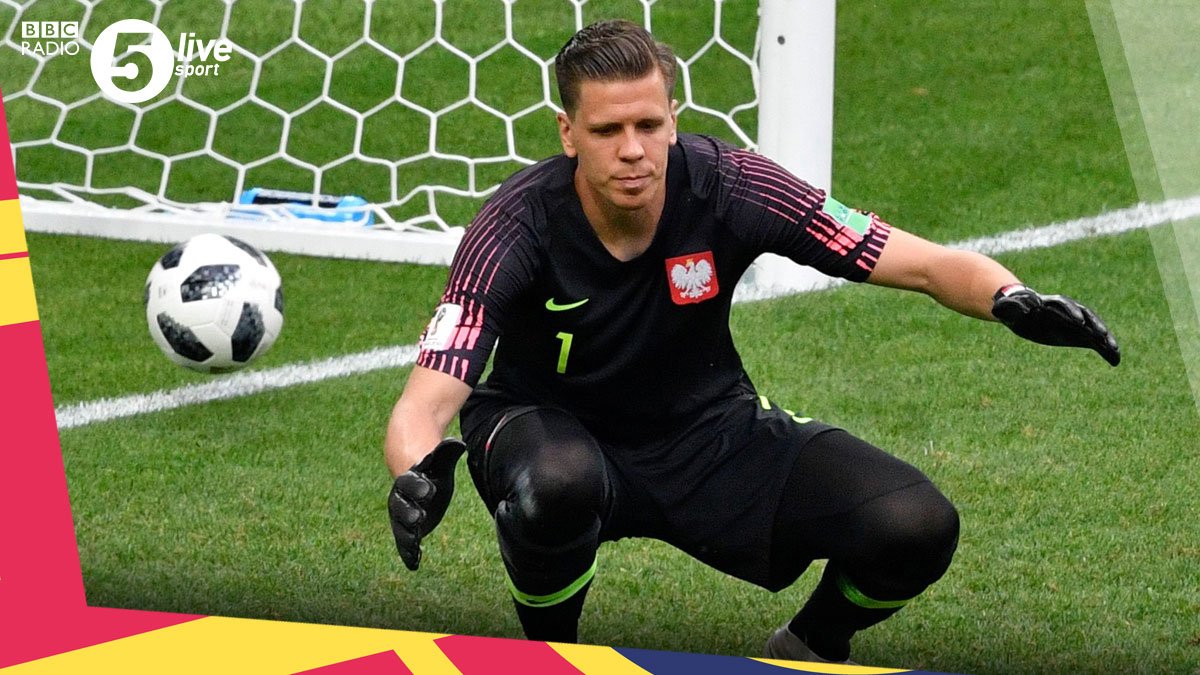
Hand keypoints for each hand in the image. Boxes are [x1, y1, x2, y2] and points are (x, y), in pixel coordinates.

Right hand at [388, 438, 466, 569]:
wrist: (419, 478)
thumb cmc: (433, 470)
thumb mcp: (440, 461)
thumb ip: (446, 453)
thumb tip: (459, 443)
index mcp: (409, 480)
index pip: (410, 482)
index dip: (418, 486)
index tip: (430, 489)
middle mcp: (402, 498)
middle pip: (401, 506)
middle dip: (409, 512)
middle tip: (420, 518)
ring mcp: (403, 515)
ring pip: (400, 527)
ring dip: (406, 537)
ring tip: (415, 545)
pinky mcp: (408, 530)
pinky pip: (405, 542)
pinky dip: (409, 553)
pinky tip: (414, 564)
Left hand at [991, 285, 1119, 365]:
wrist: (1022, 311)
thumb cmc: (1012, 309)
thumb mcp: (1006, 309)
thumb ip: (1007, 308)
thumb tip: (1002, 309)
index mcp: (1049, 303)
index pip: (1063, 305)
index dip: (1071, 312)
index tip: (1078, 321)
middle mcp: (1068, 311)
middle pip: (1085, 316)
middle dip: (1095, 326)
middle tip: (1105, 337)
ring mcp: (1076, 323)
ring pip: (1094, 330)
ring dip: (1105, 339)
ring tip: (1115, 351)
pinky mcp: (1079, 334)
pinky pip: (1095, 342)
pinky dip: (1106, 349)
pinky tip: (1115, 360)